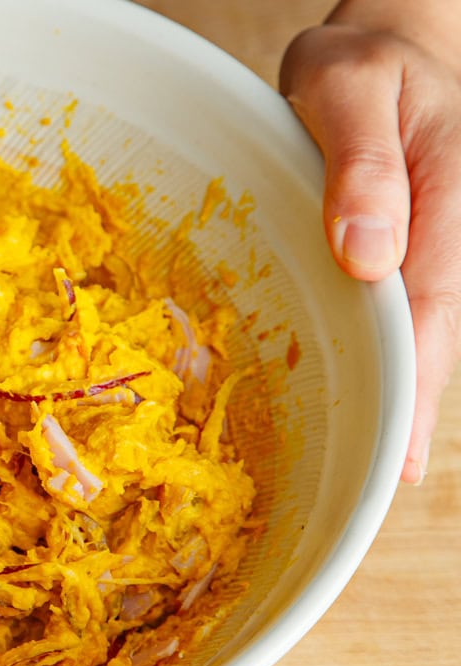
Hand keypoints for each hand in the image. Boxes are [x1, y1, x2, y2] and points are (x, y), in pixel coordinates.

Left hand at [281, 1, 460, 483]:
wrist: (386, 49)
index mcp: (441, 205)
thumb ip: (361, 162)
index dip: (415, 387)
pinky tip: (359, 403)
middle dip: (406, 415)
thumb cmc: (367, 65)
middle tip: (380, 489)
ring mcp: (422, 250)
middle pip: (427, 339)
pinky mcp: (395, 253)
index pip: (430, 311)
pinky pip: (387, 315)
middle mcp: (441, 239)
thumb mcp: (350, 87)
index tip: (399, 457)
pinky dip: (375, 361)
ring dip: (393, 398)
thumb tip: (365, 253)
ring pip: (411, 335)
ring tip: (372, 472)